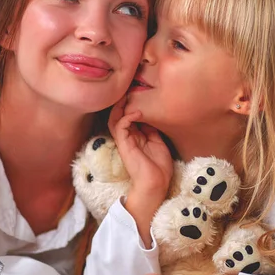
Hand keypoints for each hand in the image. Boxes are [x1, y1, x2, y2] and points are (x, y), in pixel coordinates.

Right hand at [109, 98, 173, 245]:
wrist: (156, 184)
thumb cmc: (159, 168)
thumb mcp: (158, 143)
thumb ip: (152, 130)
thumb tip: (151, 115)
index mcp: (135, 137)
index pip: (128, 116)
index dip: (132, 104)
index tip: (139, 93)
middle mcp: (128, 138)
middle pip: (118, 115)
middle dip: (123, 102)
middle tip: (129, 90)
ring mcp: (124, 141)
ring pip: (115, 118)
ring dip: (121, 106)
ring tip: (128, 96)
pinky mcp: (124, 145)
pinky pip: (120, 126)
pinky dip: (126, 117)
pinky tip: (137, 112)